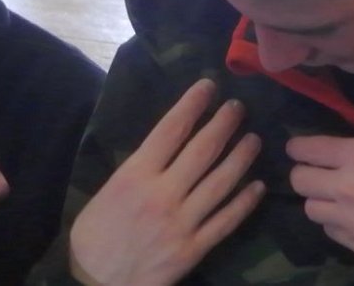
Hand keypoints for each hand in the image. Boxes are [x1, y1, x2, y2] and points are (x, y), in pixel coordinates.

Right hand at [70, 79, 264, 285]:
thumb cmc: (95, 234)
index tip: (208, 86)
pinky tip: (257, 186)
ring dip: (241, 157)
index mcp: (135, 175)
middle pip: (202, 150)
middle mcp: (162, 194)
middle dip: (223, 124)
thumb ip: (138, 170)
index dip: (192, 104)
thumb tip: (167, 147)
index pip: (170, 129)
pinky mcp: (194, 249)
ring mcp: (181, 222)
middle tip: (239, 107)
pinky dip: (244, 201)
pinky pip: (226, 220)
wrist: (97, 282)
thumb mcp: (108, 190)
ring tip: (254, 139)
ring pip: (221, 182)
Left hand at [287, 135, 353, 269]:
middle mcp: (343, 186)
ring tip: (337, 202)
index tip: (299, 150)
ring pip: (311, 210)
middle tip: (317, 176)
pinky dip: (338, 227)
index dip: (298, 148)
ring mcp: (348, 220)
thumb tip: (350, 154)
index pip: (306, 148)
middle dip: (305, 176)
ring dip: (321, 204)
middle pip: (298, 181)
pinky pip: (332, 233)